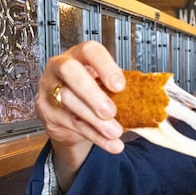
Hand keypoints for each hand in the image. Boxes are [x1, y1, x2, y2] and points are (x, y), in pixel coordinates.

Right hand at [37, 40, 126, 155]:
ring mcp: (49, 87)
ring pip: (69, 101)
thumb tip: (150, 98)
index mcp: (80, 55)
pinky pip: (71, 123)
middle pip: (70, 72)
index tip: (120, 86)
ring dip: (95, 120)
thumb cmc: (92, 93)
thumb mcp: (106, 86)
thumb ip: (120, 89)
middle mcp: (60, 66)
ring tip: (115, 132)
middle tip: (110, 111)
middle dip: (92, 92)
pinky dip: (94, 136)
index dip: (105, 66)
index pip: (90, 51)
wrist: (70, 116)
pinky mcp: (46, 110)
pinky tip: (110, 143)